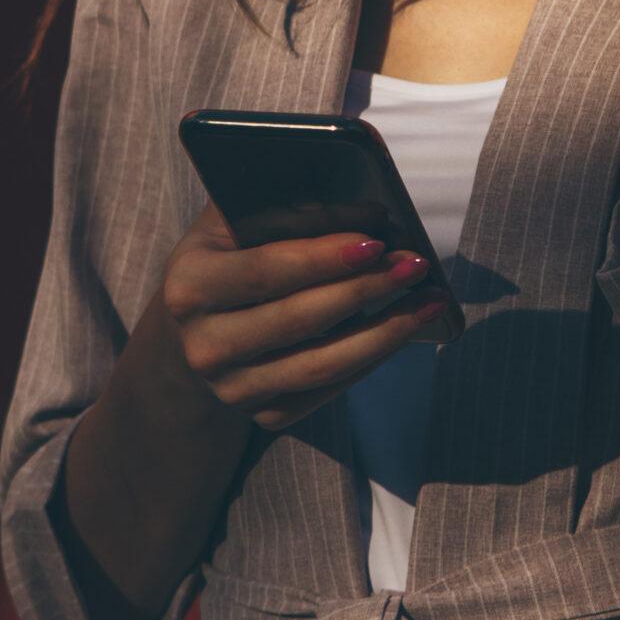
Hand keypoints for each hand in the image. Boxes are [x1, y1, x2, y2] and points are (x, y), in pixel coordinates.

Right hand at [152, 202, 456, 432]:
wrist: (195, 329)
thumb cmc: (228, 257)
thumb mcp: (235, 221)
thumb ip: (286, 205)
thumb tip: (369, 212)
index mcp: (189, 286)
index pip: (266, 271)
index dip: (324, 257)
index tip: (377, 240)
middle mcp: (204, 346)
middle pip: (299, 319)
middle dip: (366, 288)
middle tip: (416, 264)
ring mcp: (232, 389)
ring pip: (322, 364)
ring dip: (385, 331)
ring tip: (429, 299)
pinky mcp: (264, 414)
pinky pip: (329, 389)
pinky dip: (372, 357)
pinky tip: (402, 328)